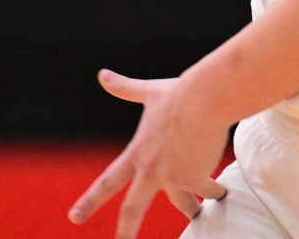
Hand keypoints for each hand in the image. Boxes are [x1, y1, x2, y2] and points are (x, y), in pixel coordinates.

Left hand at [68, 70, 228, 237]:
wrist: (203, 100)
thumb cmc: (178, 95)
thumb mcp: (148, 93)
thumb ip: (125, 88)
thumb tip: (102, 75)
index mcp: (137, 153)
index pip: (107, 182)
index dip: (90, 201)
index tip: (74, 217)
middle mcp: (151, 170)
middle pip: (133, 209)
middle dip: (126, 232)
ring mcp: (173, 177)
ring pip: (184, 205)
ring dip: (193, 211)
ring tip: (199, 213)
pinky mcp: (196, 179)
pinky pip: (209, 191)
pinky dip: (216, 191)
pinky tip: (224, 192)